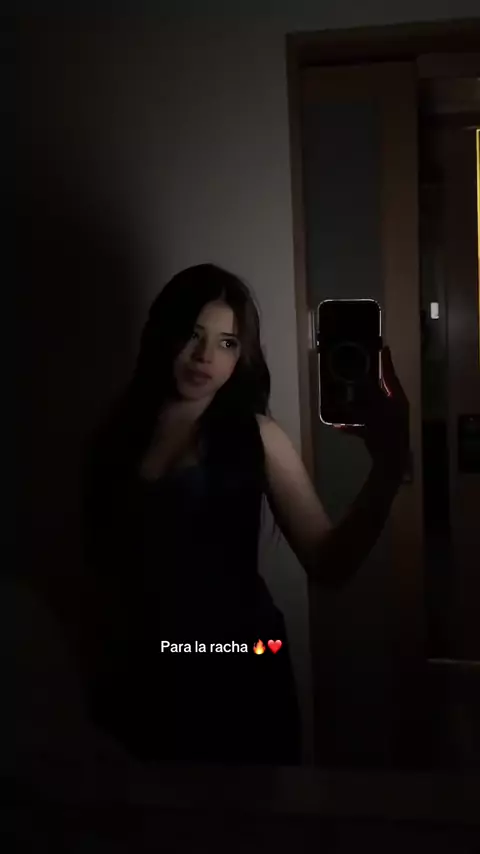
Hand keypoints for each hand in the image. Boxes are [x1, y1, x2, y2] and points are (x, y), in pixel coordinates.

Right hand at [334, 346, 409, 473]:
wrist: (388, 460)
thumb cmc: (386, 430)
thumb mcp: (377, 407)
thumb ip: (370, 391)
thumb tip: (362, 377)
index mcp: (397, 398)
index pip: (391, 375)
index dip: (386, 362)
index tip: (383, 347)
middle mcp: (393, 408)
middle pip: (378, 391)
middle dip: (365, 384)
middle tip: (354, 371)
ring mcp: (385, 422)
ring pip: (369, 407)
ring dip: (355, 405)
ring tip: (342, 399)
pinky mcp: (377, 434)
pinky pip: (362, 425)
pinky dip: (351, 425)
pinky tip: (338, 425)